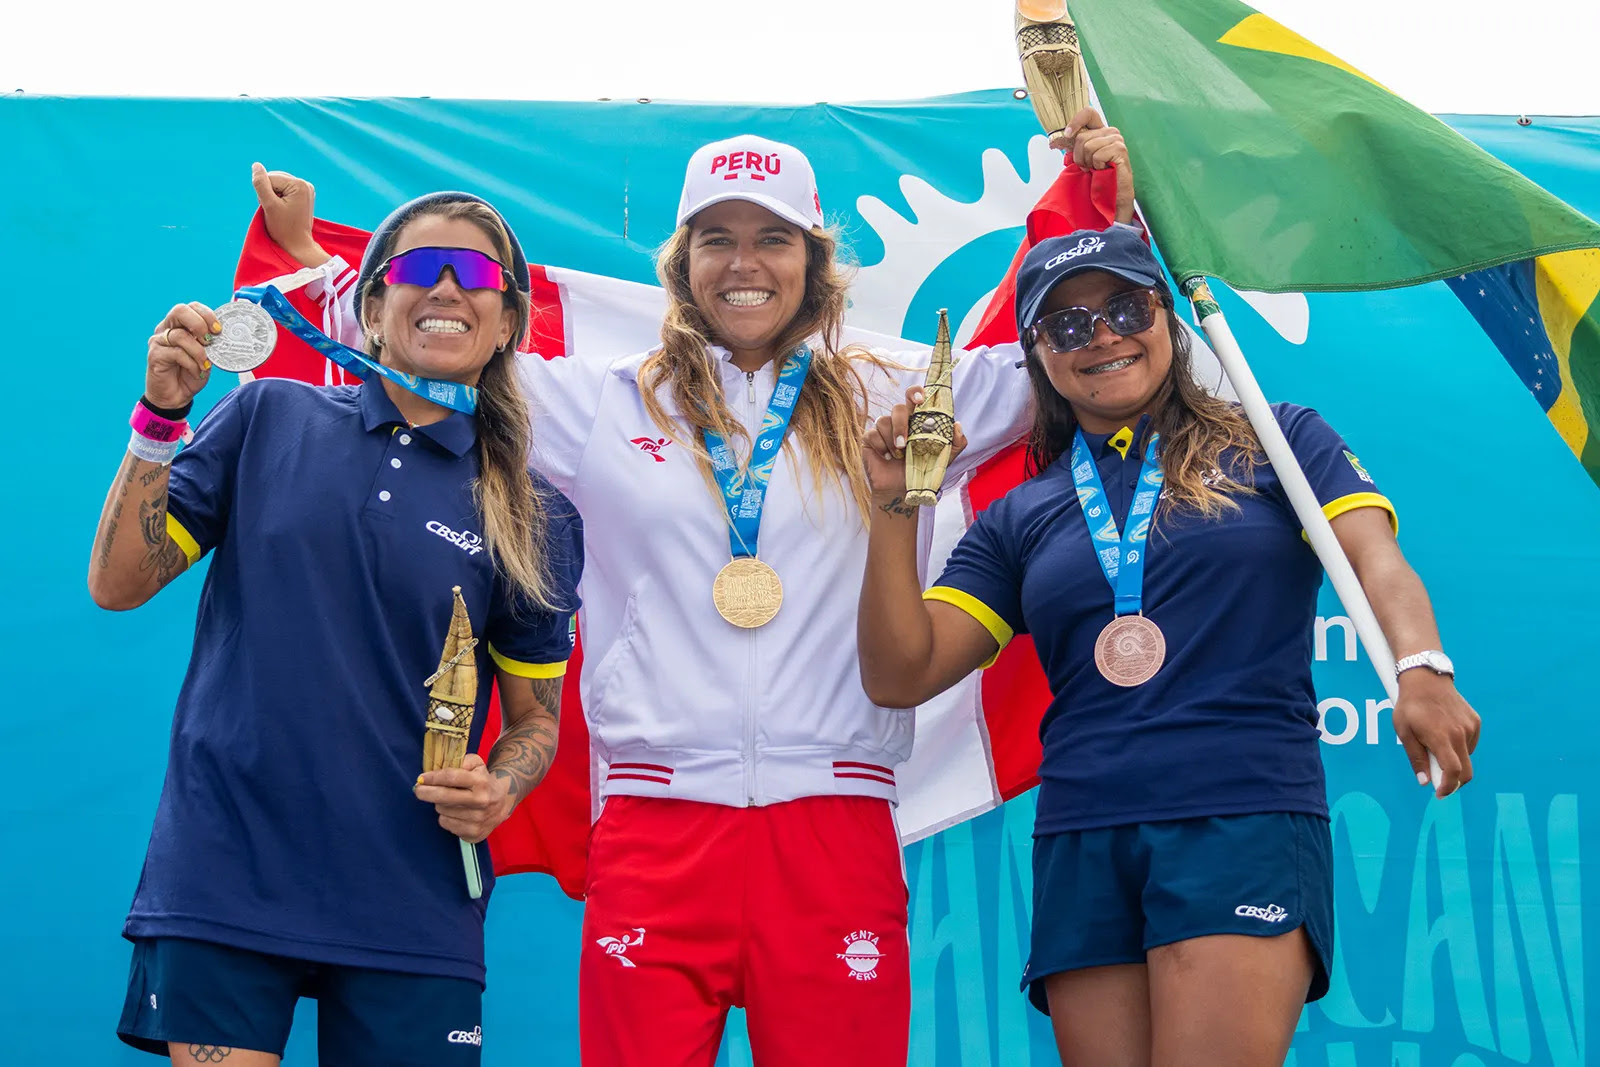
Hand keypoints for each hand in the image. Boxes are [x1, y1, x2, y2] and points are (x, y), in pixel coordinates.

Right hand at [147, 303, 219, 408]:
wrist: (175, 397)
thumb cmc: (191, 374)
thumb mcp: (206, 356)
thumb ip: (210, 344)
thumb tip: (223, 335)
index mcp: (180, 325)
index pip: (192, 307)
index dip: (207, 314)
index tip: (219, 330)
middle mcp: (167, 328)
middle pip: (180, 310)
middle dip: (199, 324)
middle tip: (209, 341)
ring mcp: (158, 341)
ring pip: (180, 335)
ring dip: (198, 351)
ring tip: (205, 364)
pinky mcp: (155, 355)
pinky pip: (176, 353)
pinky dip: (191, 364)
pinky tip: (196, 372)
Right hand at [250, 162, 329, 267]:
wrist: (298, 245)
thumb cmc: (283, 228)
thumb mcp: (269, 205)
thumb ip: (261, 184)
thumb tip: (256, 165)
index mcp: (299, 184)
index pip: (269, 178)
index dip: (265, 194)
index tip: (274, 209)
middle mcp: (305, 184)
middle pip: (274, 179)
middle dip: (270, 194)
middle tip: (277, 211)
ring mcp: (306, 189)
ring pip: (277, 184)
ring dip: (273, 196)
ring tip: (280, 211)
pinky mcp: (304, 195)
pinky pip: (284, 190)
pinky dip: (279, 199)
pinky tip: (284, 210)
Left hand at [414, 753, 513, 842]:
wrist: (503, 802)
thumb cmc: (483, 781)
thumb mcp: (477, 764)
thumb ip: (461, 761)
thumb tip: (438, 769)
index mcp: (481, 782)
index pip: (451, 778)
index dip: (433, 777)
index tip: (421, 778)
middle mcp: (481, 801)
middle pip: (444, 797)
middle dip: (426, 792)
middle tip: (418, 789)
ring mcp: (478, 820)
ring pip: (442, 811)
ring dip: (440, 805)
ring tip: (449, 801)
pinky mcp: (474, 833)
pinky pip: (447, 824)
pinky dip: (446, 818)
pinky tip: (455, 813)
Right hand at [864, 385, 966, 503]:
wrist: (903, 491)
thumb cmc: (923, 471)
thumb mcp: (944, 458)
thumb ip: (955, 443)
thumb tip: (956, 424)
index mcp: (916, 420)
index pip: (913, 396)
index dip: (915, 392)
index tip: (920, 399)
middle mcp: (899, 421)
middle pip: (898, 408)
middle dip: (901, 424)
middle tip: (905, 443)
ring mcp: (883, 429)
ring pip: (883, 421)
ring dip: (891, 440)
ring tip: (899, 456)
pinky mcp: (869, 439)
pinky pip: (872, 434)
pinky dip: (880, 447)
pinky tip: (886, 458)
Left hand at [1061, 107, 1134, 223]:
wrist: (1114, 193)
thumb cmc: (1099, 176)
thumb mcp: (1083, 158)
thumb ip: (1075, 145)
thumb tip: (1057, 140)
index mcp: (1102, 130)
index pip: (1088, 113)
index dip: (1075, 121)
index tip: (1067, 134)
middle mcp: (1111, 131)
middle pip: (1082, 137)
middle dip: (1079, 156)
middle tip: (1088, 166)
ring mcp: (1117, 139)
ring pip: (1087, 146)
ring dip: (1088, 163)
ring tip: (1097, 169)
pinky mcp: (1120, 150)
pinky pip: (1096, 155)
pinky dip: (1096, 167)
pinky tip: (1104, 170)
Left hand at [1392, 670, 1480, 797]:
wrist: (1426, 678)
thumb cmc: (1411, 705)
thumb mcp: (1404, 731)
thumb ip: (1416, 757)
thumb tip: (1424, 781)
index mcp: (1441, 737)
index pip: (1453, 771)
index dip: (1448, 787)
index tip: (1440, 793)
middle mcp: (1460, 733)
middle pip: (1466, 771)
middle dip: (1454, 782)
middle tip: (1439, 782)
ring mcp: (1470, 727)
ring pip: (1467, 757)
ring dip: (1454, 761)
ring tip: (1434, 747)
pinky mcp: (1475, 722)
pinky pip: (1470, 744)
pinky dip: (1459, 748)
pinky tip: (1444, 735)